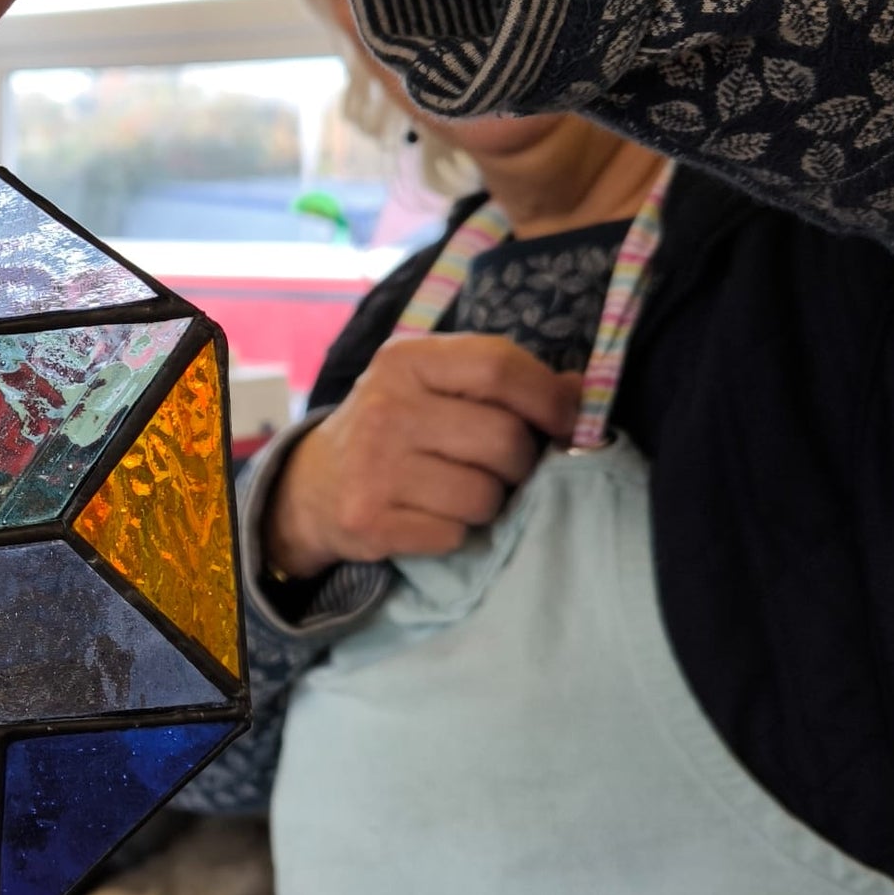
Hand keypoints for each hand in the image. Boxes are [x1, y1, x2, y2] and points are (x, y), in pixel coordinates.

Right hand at [265, 337, 580, 578]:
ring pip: (483, 495)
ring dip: (486, 502)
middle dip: (519, 463)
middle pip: (503, 439)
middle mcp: (385, 407)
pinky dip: (453, 533)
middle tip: (500, 468)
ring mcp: (373, 465)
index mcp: (404, 360)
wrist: (312, 487)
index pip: (498, 367)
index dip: (548, 397)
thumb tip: (581, 393)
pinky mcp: (369, 520)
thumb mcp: (434, 387)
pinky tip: (427, 516)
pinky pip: (453, 534)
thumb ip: (501, 382)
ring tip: (455, 492)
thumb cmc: (393, 429)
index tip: (569, 421)